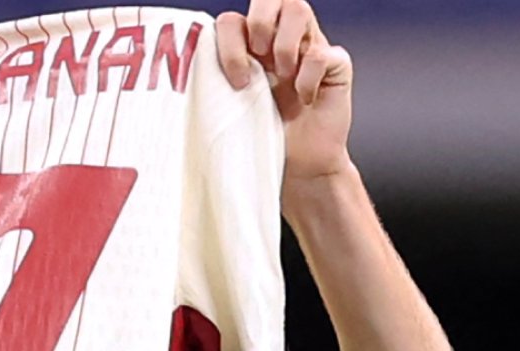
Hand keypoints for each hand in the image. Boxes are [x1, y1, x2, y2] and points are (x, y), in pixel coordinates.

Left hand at [214, 0, 352, 182]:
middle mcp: (279, 39)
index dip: (230, 45)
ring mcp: (309, 46)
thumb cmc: (261, 138)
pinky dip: (309, 79)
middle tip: (260, 61)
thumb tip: (184, 80)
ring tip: (284, 78)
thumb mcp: (230, 110)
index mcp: (248, 48)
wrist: (298, 165)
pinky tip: (305, 99)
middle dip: (259, 26)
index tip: (236, 82)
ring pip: (298, 9)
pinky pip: (322, 53)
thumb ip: (215, 86)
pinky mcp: (335, 64)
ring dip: (285, 46)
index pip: (231, 20)